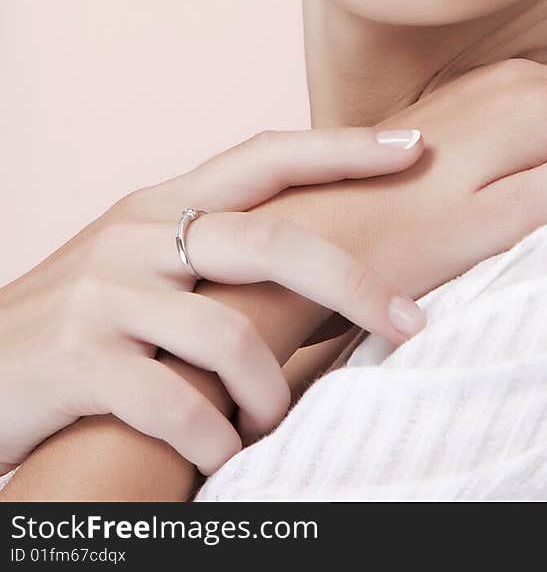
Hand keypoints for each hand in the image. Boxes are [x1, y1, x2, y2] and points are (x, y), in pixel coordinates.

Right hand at [0, 126, 425, 477]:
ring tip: (273, 421)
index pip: (264, 155)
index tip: (412, 149)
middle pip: (269, 240)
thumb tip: (318, 254)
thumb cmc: (77, 326)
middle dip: (352, 281)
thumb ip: (211, 250)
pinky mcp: (77, 360)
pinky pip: (175, 404)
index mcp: (161, 204)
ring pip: (229, 335)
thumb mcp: (140, 265)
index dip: (340, 149)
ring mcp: (105, 295)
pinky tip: (223, 455)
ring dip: (270, 390)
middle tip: (412, 320)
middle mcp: (137, 234)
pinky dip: (215, 439)